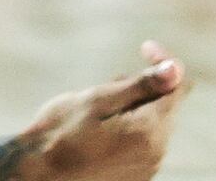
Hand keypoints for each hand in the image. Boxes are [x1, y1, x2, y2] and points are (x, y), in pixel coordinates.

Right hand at [7, 45, 186, 180]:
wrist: (38, 175)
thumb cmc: (61, 133)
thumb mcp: (97, 100)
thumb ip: (140, 86)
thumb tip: (174, 69)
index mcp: (150, 130)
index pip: (177, 87)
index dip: (164, 63)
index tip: (144, 47)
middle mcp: (156, 152)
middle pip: (164, 106)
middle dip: (142, 88)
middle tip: (105, 86)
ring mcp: (147, 167)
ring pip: (152, 124)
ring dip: (132, 109)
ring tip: (94, 112)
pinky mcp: (136, 176)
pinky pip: (142, 143)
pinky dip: (128, 129)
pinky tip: (97, 132)